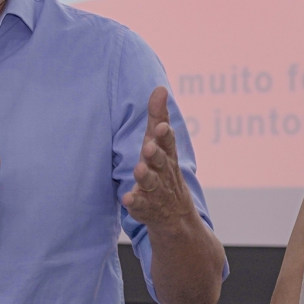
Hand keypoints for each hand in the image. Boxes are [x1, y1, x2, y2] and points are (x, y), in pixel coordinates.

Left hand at [122, 87, 192, 229]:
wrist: (176, 216)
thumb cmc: (163, 169)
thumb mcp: (161, 143)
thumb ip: (158, 117)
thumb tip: (160, 88)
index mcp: (167, 155)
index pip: (168, 143)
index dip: (164, 135)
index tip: (161, 126)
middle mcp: (164, 173)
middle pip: (161, 162)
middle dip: (156, 154)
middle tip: (150, 146)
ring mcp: (156, 192)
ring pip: (151, 183)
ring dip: (145, 176)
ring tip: (139, 169)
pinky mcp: (145, 208)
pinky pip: (140, 206)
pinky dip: (135, 202)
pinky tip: (127, 198)